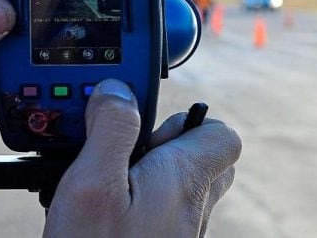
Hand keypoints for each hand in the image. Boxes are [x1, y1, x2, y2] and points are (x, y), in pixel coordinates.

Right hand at [44, 79, 241, 237]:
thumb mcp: (94, 183)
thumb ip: (113, 130)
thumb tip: (119, 91)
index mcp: (184, 180)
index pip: (222, 133)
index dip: (189, 119)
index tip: (142, 124)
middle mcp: (191, 207)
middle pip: (205, 159)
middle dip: (168, 144)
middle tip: (127, 151)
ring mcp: (178, 232)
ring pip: (182, 186)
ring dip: (149, 172)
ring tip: (106, 179)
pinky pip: (163, 211)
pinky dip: (138, 200)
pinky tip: (103, 210)